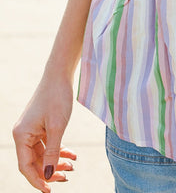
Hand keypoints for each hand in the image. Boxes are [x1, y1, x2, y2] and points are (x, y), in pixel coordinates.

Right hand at [13, 75, 76, 191]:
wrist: (60, 74)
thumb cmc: (57, 97)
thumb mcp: (57, 127)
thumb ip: (53, 153)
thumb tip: (50, 176)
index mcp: (21, 136)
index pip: (26, 166)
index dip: (37, 180)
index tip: (50, 190)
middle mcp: (23, 134)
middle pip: (34, 162)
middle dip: (50, 171)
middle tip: (67, 177)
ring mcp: (32, 130)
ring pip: (43, 154)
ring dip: (57, 161)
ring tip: (73, 166)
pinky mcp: (40, 126)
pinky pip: (47, 144)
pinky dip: (59, 150)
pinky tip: (72, 154)